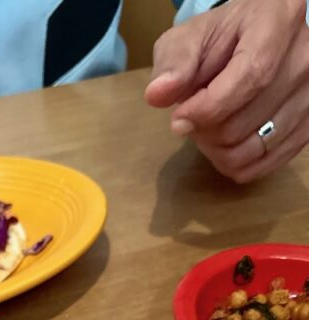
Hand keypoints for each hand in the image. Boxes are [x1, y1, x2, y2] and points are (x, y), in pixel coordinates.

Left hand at [144, 0, 308, 182]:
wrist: (255, 43)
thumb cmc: (220, 40)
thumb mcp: (189, 39)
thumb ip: (174, 63)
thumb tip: (157, 95)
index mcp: (278, 22)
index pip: (250, 76)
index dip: (208, 109)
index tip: (179, 119)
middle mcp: (305, 58)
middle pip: (244, 121)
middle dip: (204, 131)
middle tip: (192, 117)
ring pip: (252, 150)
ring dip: (216, 150)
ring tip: (208, 128)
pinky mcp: (308, 127)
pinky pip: (263, 166)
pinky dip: (234, 164)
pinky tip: (224, 144)